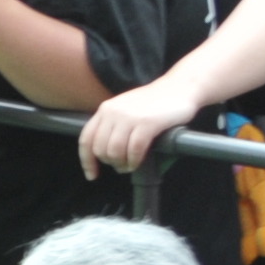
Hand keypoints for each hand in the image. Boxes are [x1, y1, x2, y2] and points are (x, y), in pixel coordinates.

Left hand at [75, 72, 205, 177]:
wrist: (178, 88)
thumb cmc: (153, 103)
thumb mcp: (125, 110)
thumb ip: (114, 125)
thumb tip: (106, 152)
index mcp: (105, 110)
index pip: (86, 139)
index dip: (86, 160)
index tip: (92, 175)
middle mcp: (112, 112)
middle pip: (100, 148)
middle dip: (109, 162)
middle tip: (121, 167)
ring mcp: (129, 117)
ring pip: (115, 151)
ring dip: (122, 164)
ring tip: (130, 166)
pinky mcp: (147, 123)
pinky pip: (134, 149)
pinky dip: (135, 161)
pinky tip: (138, 163)